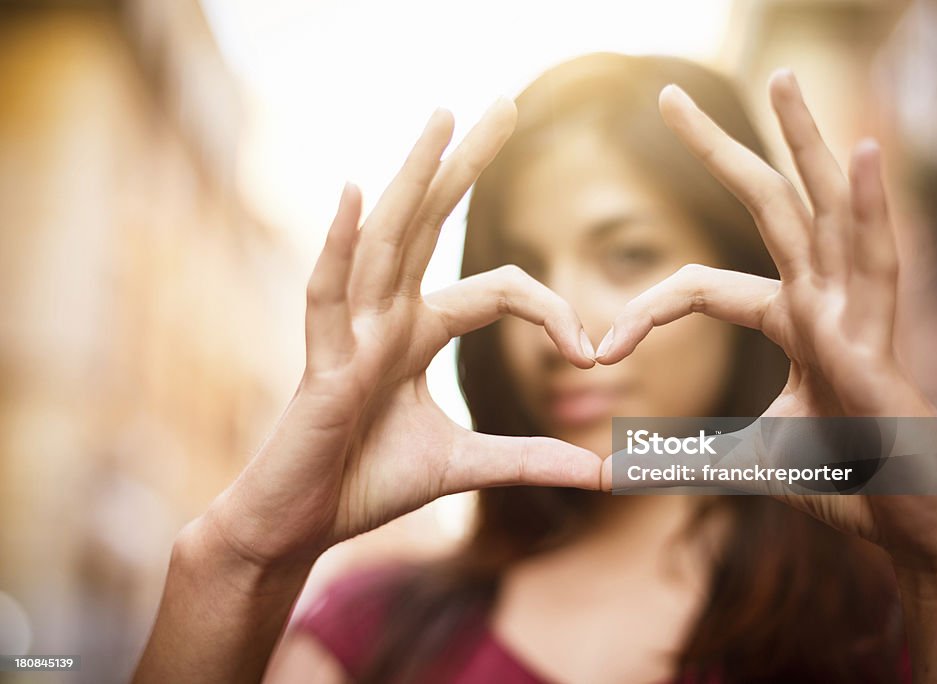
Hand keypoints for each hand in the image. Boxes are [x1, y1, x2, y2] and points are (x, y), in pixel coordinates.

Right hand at [207, 101, 600, 569]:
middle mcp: (387, 317)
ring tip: (441, 117)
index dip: (553, 311)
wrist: (301, 525)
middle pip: (431, 225)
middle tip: (505, 101)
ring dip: (413, 178)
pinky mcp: (321, 363)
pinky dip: (336, 245)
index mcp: (420, 332)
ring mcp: (352, 333)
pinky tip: (350, 192)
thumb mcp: (464, 465)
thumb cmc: (367, 484)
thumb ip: (531, 459)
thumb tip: (606, 473)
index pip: (499, 290)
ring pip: (385, 241)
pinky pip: (326, 295)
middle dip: (467, 164)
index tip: (594, 354)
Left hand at [596, 70, 936, 574]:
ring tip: (781, 76)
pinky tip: (863, 149)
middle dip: (718, 148)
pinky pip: (875, 259)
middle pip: (764, 204)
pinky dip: (871, 205)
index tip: (597, 352)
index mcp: (789, 319)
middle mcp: (819, 298)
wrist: (905, 520)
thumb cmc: (842, 481)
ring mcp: (851, 308)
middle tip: (667, 95)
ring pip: (821, 206)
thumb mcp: (747, 461)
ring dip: (805, 138)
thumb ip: (687, 456)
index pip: (699, 288)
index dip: (643, 313)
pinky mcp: (877, 334)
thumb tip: (613, 473)